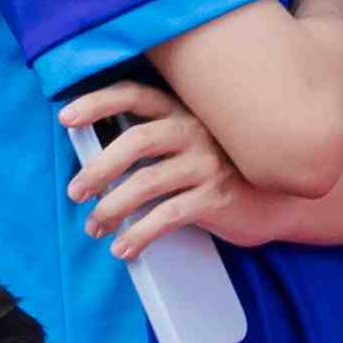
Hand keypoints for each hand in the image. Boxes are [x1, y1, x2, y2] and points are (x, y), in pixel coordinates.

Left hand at [61, 76, 248, 256]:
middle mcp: (195, 130)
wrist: (277, 202)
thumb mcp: (190, 146)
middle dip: (98, 168)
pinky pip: (167, 216)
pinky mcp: (217, 197)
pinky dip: (139, 235)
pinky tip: (124, 248)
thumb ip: (155, 142)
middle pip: (135, 140)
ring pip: (146, 183)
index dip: (97, 102)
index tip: (65, 117)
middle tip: (76, 192)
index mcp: (182, 111)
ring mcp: (207, 163)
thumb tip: (95, 166)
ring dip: (111, 209)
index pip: (134, 95)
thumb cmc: (221, 172)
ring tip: (94, 227)